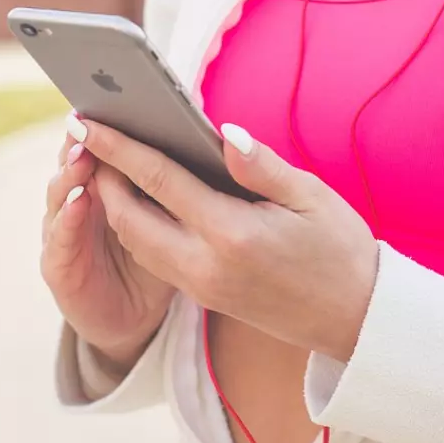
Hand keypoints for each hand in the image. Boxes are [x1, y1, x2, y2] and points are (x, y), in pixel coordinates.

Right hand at [40, 114, 176, 371]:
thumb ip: (188, 183)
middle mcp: (81, 202)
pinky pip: (57, 241)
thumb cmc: (166, 262)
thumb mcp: (183, 221)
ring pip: (60, 194)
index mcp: (113, 186)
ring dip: (69, 171)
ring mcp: (64, 234)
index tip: (122, 94)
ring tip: (84, 151)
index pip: (108, 148)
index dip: (112, 125)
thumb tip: (218, 135)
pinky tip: (79, 200)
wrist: (136, 321)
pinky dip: (66, 219)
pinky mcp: (57, 267)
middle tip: (94, 114)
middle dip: (82, 139)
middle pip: (75, 162)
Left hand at [78, 118, 379, 361]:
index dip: (119, 148)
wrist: (356, 320)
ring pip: (135, 243)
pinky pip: (154, 258)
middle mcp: (206, 266)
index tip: (88, 122)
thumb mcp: (311, 197)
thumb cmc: (340, 251)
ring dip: (114, 205)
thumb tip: (221, 132)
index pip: (159, 181)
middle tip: (90, 138)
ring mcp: (201, 287)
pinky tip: (140, 199)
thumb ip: (261, 165)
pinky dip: (136, 227)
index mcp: (232, 235)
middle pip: (128, 218)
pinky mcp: (203, 297)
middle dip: (102, 177)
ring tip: (108, 163)